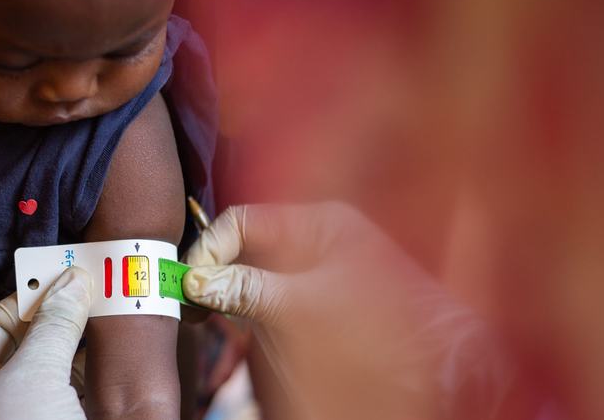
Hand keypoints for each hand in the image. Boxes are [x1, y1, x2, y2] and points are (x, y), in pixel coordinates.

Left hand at [0, 268, 91, 419]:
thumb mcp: (34, 377)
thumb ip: (53, 326)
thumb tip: (71, 283)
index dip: (24, 297)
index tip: (59, 275)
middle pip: (24, 344)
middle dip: (56, 317)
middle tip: (86, 289)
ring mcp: (20, 415)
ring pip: (49, 369)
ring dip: (76, 343)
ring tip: (102, 313)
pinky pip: (68, 391)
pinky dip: (88, 371)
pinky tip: (107, 353)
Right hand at [183, 203, 516, 418]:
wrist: (412, 385)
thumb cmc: (369, 336)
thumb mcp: (295, 307)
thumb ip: (244, 287)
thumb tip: (198, 279)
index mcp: (322, 224)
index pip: (246, 219)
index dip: (213, 247)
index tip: (191, 281)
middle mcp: (317, 241)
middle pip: (247, 243)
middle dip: (217, 268)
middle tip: (190, 298)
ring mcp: (312, 272)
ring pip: (251, 269)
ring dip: (225, 288)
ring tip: (203, 311)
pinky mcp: (307, 303)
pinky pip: (262, 293)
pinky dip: (240, 304)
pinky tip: (225, 318)